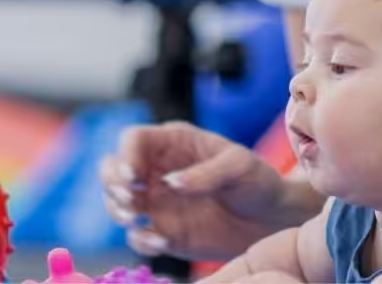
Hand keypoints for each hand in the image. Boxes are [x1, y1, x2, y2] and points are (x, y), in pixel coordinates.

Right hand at [98, 121, 297, 260]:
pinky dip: (141, 240)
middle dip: (111, 183)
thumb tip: (171, 184)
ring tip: (137, 220)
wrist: (269, 219)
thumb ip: (207, 173)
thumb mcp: (239, 166)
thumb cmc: (256, 181)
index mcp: (173, 143)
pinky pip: (137, 236)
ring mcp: (156, 202)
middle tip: (129, 199)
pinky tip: (161, 242)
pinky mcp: (161, 231)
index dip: (126, 154)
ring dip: (118, 212)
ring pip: (117, 203)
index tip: (133, 175)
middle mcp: (157, 170)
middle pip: (112, 168)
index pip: (134, 139)